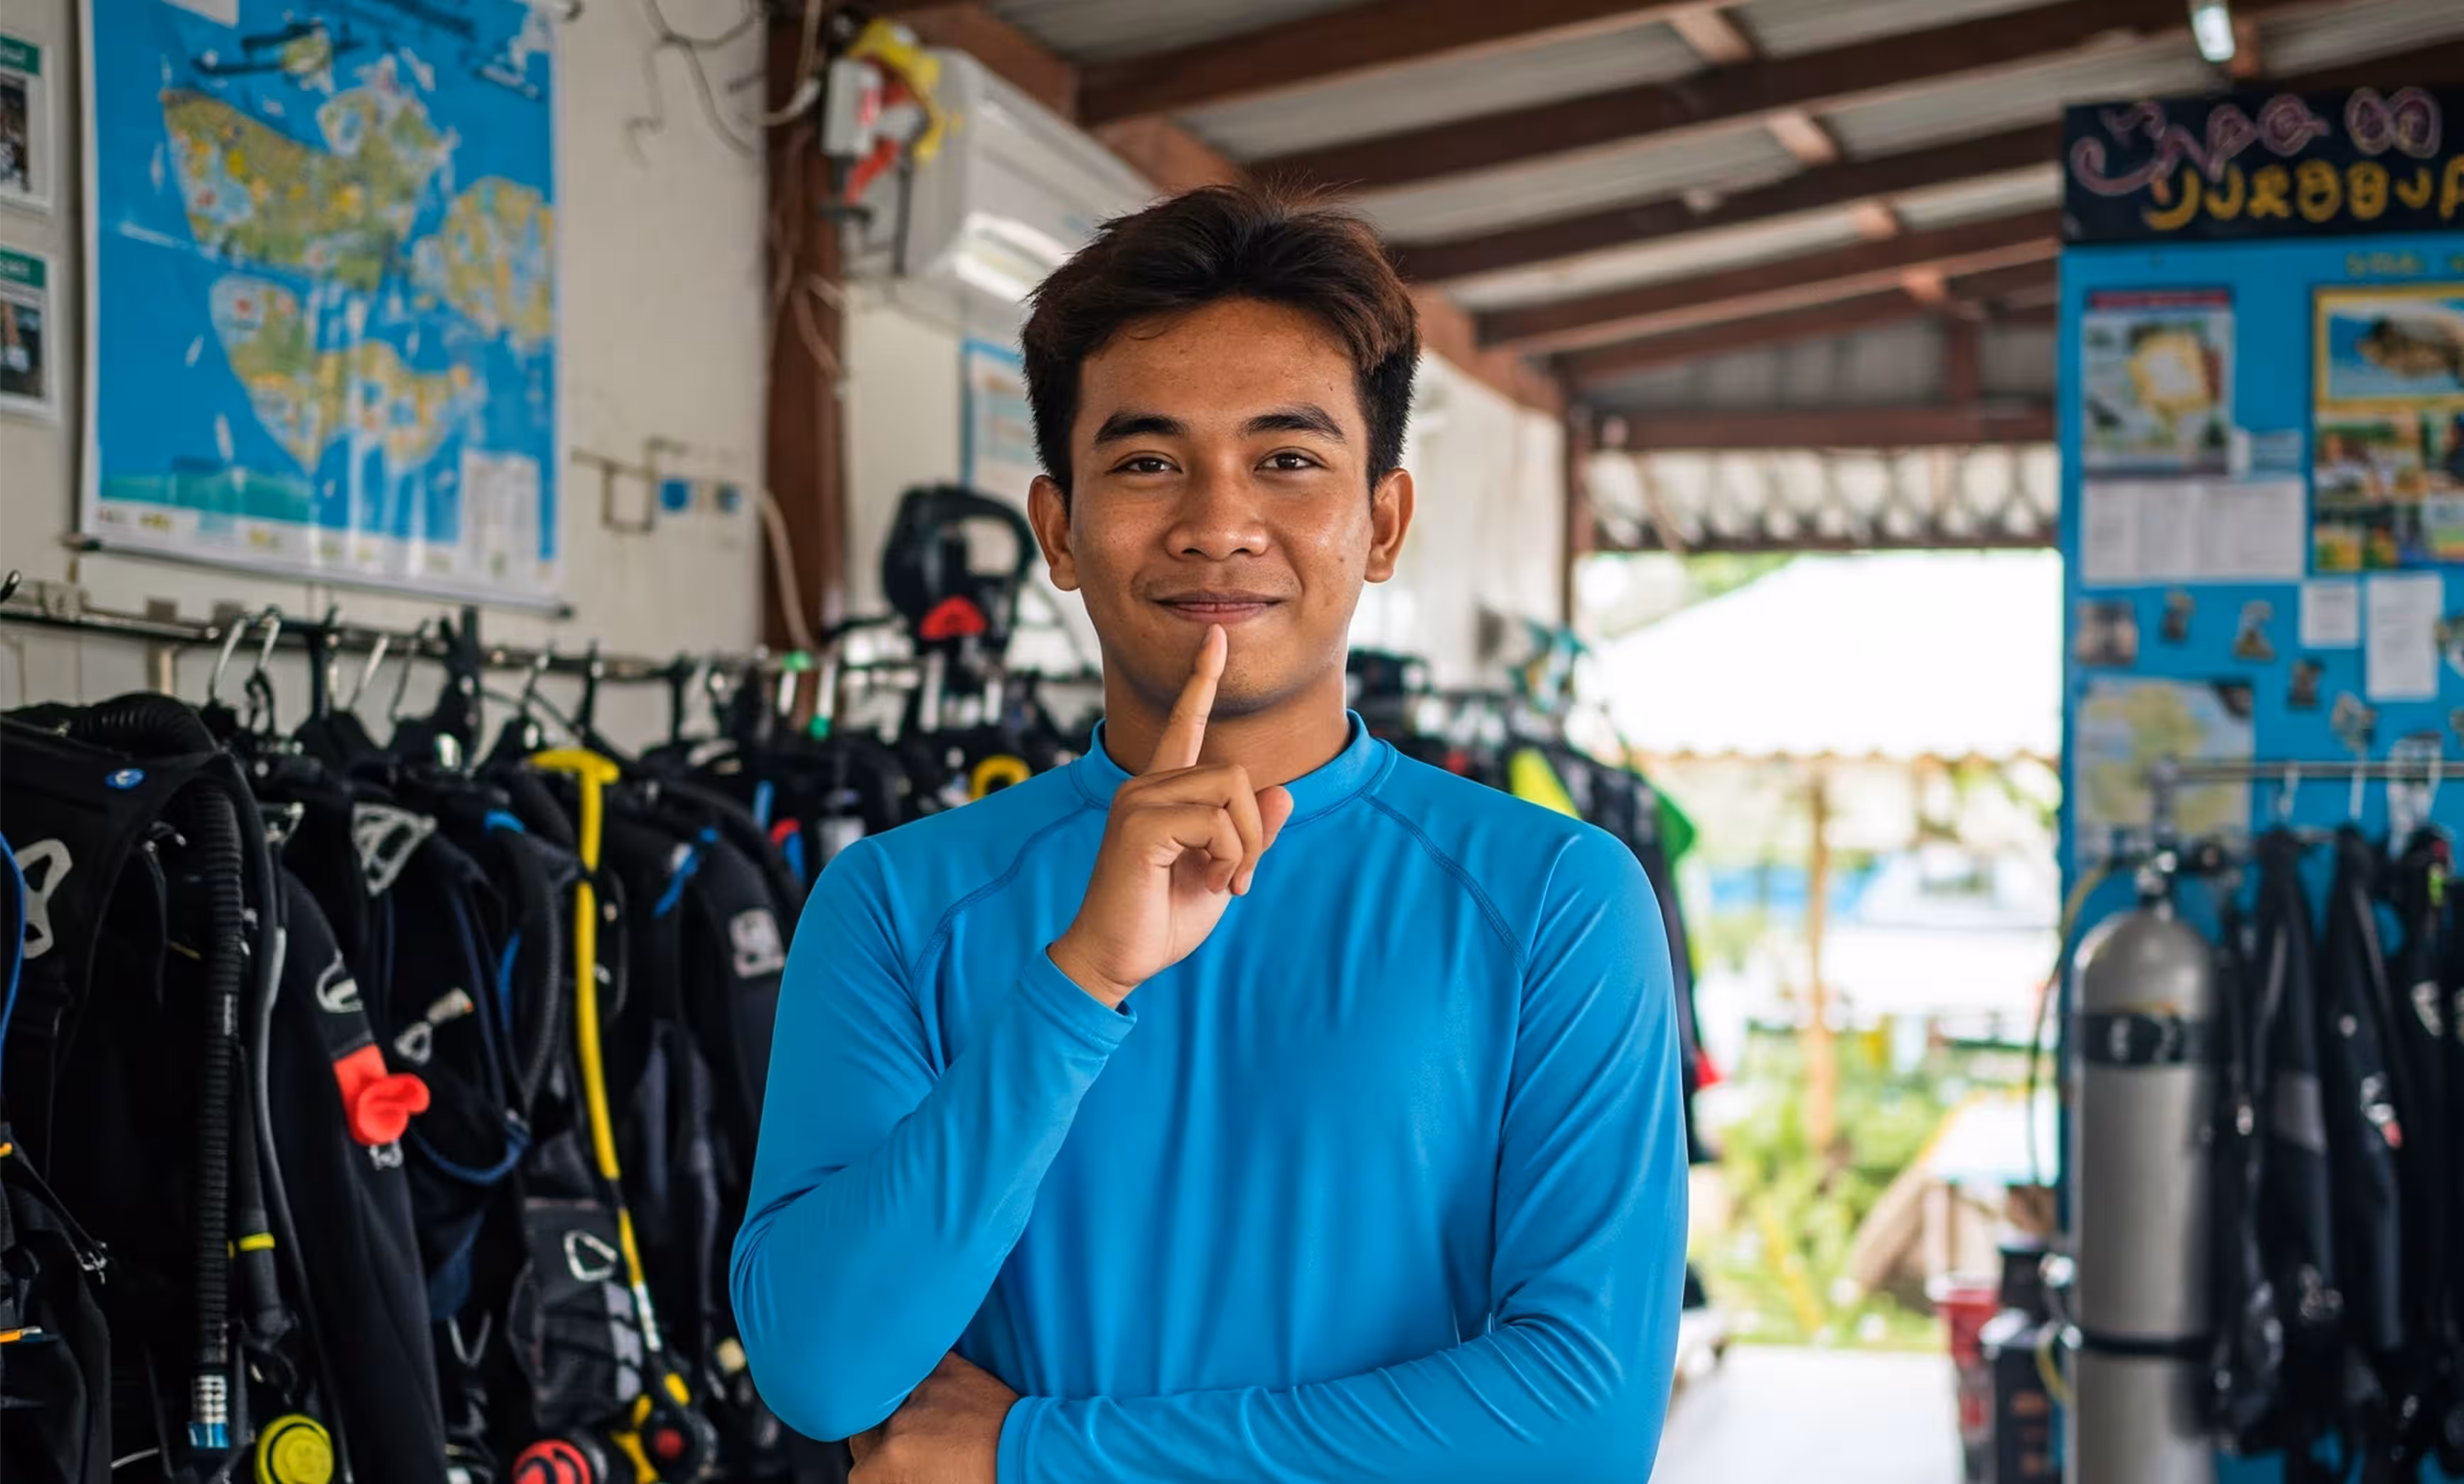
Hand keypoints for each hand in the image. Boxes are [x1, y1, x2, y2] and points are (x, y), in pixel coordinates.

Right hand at [847, 1352, 1017, 1483]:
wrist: (1028, 1452)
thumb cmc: (984, 1479)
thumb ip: (901, 1477)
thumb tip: (894, 1472)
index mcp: (892, 1461)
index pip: (859, 1472)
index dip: (875, 1477)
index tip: (889, 1477)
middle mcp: (899, 1423)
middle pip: (866, 1434)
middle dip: (880, 1446)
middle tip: (906, 1454)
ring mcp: (921, 1391)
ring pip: (888, 1401)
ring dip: (898, 1413)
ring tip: (926, 1425)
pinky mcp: (945, 1368)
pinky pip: (917, 1370)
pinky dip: (920, 1382)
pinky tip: (932, 1394)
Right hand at [1049, 625, 1294, 1006]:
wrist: (1115, 960)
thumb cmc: (1160, 918)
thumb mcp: (1221, 872)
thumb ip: (1250, 833)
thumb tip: (1282, 793)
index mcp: (1162, 792)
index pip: (1185, 724)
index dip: (1202, 680)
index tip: (1216, 637)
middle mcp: (1145, 785)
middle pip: (1234, 773)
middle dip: (1256, 831)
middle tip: (1240, 877)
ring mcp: (1138, 800)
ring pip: (1230, 790)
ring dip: (1245, 845)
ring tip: (1224, 883)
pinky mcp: (1139, 824)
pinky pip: (1215, 821)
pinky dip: (1229, 856)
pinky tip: (1210, 882)